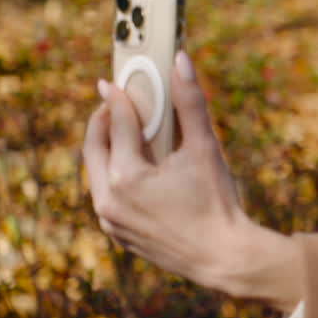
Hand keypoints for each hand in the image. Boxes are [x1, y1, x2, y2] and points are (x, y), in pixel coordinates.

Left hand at [83, 51, 301, 311]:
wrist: (223, 257)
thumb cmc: (217, 202)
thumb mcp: (205, 149)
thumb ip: (190, 103)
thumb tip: (181, 61)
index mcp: (126, 176)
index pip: (117, 124)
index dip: (117, 99)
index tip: (112, 82)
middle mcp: (109, 199)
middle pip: (94, 148)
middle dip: (102, 121)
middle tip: (113, 103)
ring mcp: (110, 220)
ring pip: (97, 173)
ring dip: (107, 149)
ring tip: (124, 133)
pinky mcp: (117, 233)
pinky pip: (105, 196)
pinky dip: (114, 175)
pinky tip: (134, 168)